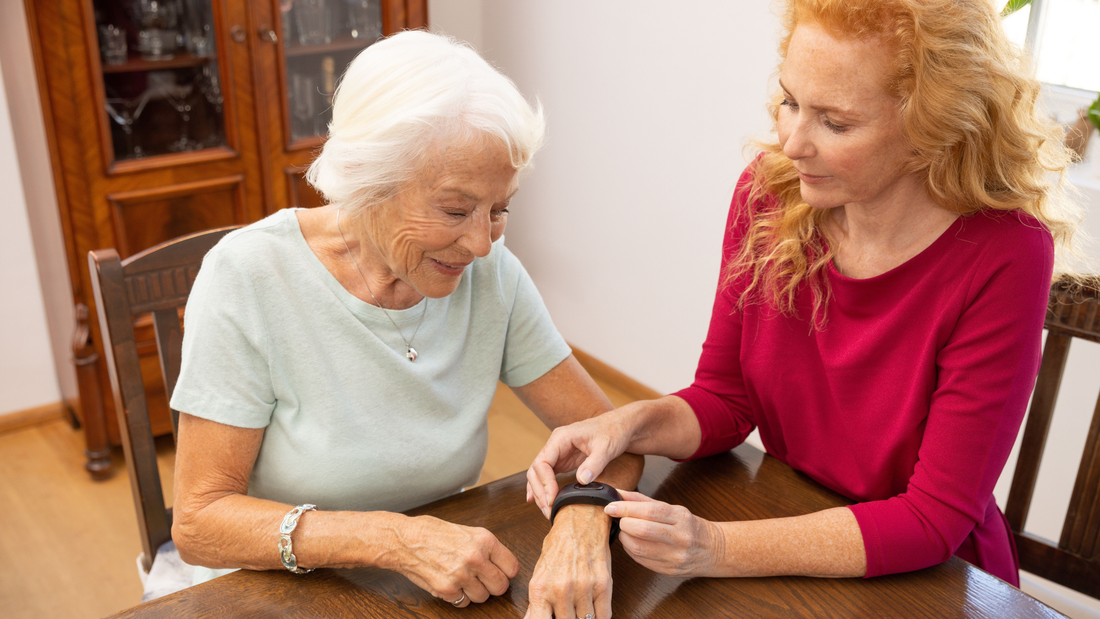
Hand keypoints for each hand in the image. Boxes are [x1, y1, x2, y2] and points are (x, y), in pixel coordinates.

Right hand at [389, 515, 519, 606]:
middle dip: (493, 585)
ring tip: (463, 579)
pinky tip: (450, 583)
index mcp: (484, 540)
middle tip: (482, 579)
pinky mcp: (447, 589)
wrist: (405, 540)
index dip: (506, 572)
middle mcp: (475, 557)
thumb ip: (486, 548)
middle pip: (501, 586)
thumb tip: (502, 564)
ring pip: (483, 597)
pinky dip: (458, 597)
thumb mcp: (467, 531)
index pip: (512, 567)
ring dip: (475, 592)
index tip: (500, 572)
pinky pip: (463, 602)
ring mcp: (461, 575)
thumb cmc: (433, 532)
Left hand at [524, 504, 612, 618]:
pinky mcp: (603, 585)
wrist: (580, 522)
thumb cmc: (558, 546)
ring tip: (579, 608)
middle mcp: (561, 590)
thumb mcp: (539, 573)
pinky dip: (599, 616)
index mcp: (541, 589)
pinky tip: (593, 609)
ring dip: (583, 617)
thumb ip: (536, 601)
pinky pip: (604, 616)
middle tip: (567, 611)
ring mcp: (584, 589)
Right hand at [526, 408, 634, 517]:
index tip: (552, 499)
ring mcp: (558, 453)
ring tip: (546, 511)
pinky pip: (547, 475)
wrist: (620, 427)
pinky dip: (543, 488)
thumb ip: (594, 464)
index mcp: (561, 437)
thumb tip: (581, 480)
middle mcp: (555, 445)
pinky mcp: (564, 461)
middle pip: (536, 470)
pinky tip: (540, 500)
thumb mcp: (606, 447)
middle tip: (548, 510)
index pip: (542, 462)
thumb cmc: (613, 432)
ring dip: (540, 492)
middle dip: (540, 491)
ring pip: (539, 474)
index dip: (545, 482)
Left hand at [606, 490, 722, 577]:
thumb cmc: (689, 526)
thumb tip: (617, 493)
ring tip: (626, 531)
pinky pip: (640, 560)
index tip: (611, 506)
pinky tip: (633, 543)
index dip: (626, 508)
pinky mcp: (668, 570)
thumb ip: (643, 501)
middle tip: (620, 519)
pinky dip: (630, 550)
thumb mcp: (672, 508)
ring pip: (638, 548)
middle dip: (624, 523)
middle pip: (642, 530)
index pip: (650, 511)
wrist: (712, 550)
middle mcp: (680, 538)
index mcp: (681, 518)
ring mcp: (675, 557)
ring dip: (625, 537)